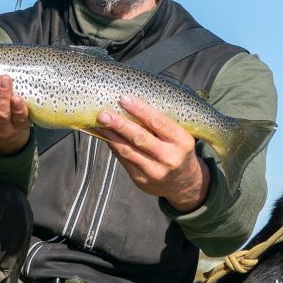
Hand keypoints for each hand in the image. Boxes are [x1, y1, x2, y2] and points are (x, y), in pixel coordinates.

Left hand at [96, 95, 209, 211]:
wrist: (183, 183)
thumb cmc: (177, 150)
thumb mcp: (179, 137)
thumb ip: (161, 124)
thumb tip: (130, 104)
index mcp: (182, 141)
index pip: (158, 122)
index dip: (140, 110)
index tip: (124, 99)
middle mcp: (169, 157)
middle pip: (140, 138)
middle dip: (120, 125)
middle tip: (103, 114)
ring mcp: (154, 171)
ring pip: (128, 151)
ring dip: (110, 136)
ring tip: (98, 124)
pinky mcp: (141, 180)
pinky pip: (123, 160)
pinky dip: (112, 146)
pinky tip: (104, 136)